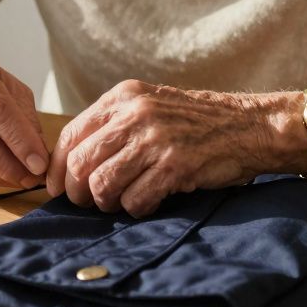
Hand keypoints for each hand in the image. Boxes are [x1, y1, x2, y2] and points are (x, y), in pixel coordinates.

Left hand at [46, 80, 303, 217]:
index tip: (55, 188)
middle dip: (77, 192)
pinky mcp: (176, 164)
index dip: (55, 168)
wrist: (251, 126)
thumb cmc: (197, 124)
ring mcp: (156, 138)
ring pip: (102, 185)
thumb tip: (69, 164)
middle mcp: (135, 113)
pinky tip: (150, 202)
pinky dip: (137, 209)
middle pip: (80, 164)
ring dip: (108, 203)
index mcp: (124, 97)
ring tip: (122, 202)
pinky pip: (135, 200)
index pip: (70, 135)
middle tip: (89, 203)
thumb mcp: (150, 108)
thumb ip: (113, 127)